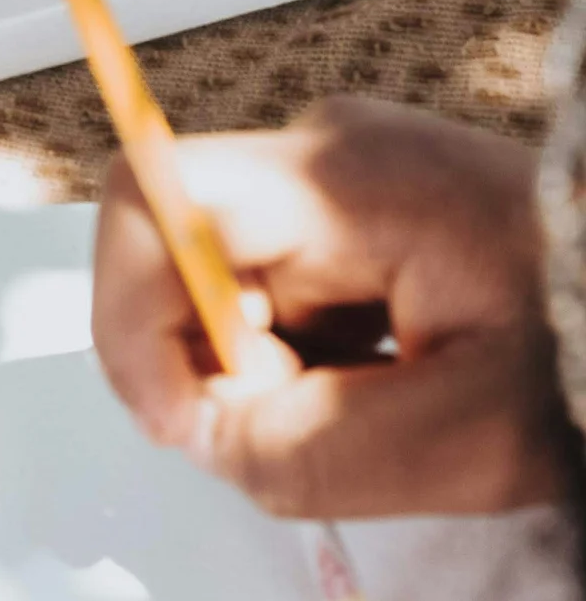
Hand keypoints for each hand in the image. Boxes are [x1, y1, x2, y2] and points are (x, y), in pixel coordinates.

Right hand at [93, 96, 565, 518]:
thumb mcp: (472, 439)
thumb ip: (313, 451)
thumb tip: (198, 439)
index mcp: (344, 179)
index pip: (153, 200)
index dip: (129, 312)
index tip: (181, 423)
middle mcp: (318, 150)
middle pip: (179, 255)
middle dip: (213, 367)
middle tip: (305, 440)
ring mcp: (332, 170)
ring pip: (222, 282)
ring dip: (263, 372)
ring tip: (375, 414)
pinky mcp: (349, 203)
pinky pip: (272, 285)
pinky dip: (298, 358)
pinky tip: (380, 384)